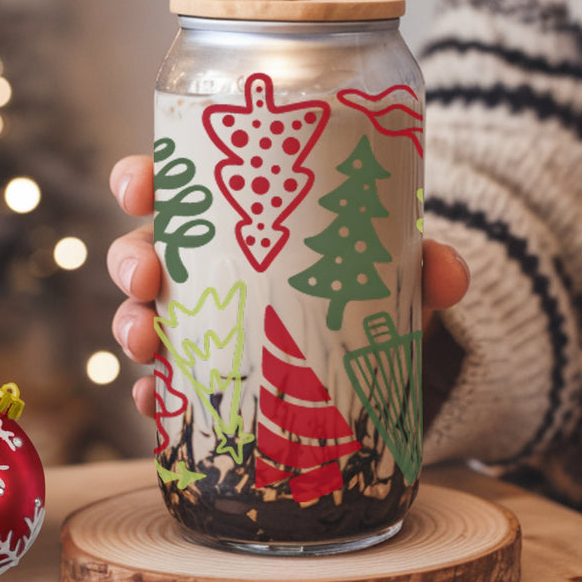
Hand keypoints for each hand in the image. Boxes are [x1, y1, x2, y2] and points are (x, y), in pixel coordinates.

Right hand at [107, 155, 469, 417]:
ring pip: (144, 312)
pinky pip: (168, 379)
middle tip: (147, 274)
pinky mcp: (211, 370)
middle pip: (147, 247)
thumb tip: (450, 276)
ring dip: (130, 324)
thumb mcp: (393, 263)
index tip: (140, 187)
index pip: (179, 184)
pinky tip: (155, 402)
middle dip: (131, 258)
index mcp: (238, 215)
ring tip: (147, 342)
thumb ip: (423, 263)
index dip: (144, 179)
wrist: (379, 343)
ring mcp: (204, 318)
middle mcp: (209, 262)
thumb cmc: (365, 277)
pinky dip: (155, 391)